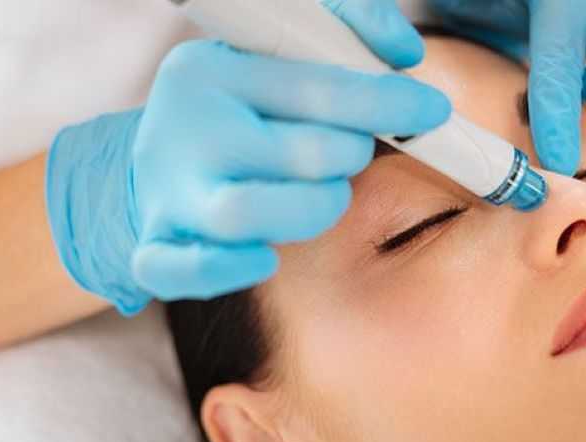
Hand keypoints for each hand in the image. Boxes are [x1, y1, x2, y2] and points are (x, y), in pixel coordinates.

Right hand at [46, 0, 449, 313]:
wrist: (153, 163)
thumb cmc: (237, 107)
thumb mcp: (275, 52)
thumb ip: (347, 28)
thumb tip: (405, 50)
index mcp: (212, 70)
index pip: (315, 87)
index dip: (385, 101)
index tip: (431, 109)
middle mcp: (185, 129)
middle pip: (298, 154)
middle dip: (348, 155)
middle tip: (350, 151)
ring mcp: (170, 193)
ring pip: (249, 214)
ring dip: (312, 210)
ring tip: (322, 195)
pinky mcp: (156, 247)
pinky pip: (187, 270)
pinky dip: (232, 268)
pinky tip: (265, 256)